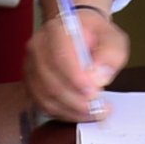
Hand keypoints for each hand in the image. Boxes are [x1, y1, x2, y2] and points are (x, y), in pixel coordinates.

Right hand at [25, 0, 127, 121]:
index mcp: (57, 30)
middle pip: (51, 82)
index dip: (76, 79)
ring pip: (47, 97)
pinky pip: (44, 105)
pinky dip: (65, 113)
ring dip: (73, 110)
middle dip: (78, 101)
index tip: (95, 92)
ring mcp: (31, 66)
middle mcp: (38, 47)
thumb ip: (111, 54)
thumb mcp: (112, 38)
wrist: (80, 34)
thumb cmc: (96, 35)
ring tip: (96, 112)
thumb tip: (99, 76)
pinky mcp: (31, 83)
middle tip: (101, 108)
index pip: (60, 57)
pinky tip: (82, 113)